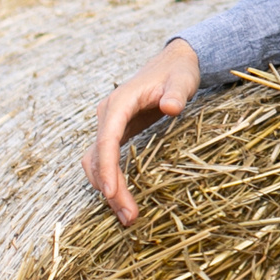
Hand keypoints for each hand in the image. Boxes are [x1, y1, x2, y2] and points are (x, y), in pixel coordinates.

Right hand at [80, 39, 200, 225]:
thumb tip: (170, 107)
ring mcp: (109, 124)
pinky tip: (122, 200)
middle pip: (98, 157)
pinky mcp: (115, 133)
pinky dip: (110, 180)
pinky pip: (105, 161)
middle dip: (110, 188)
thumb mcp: (182, 81)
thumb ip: (176, 94)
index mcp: (119, 103)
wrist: (173, 62)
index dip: (106, 167)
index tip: (111, 193)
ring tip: (127, 216)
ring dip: (108, 189)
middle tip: (129, 216)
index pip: (106, 138)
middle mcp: (107, 115)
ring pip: (97, 163)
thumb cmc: (178, 71)